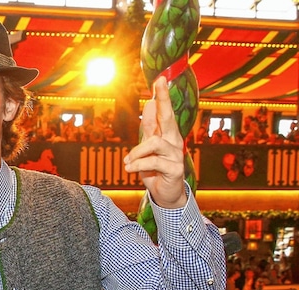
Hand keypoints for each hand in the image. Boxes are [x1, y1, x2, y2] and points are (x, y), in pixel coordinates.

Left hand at [124, 76, 186, 208]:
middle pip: (168, 117)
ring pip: (154, 143)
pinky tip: (130, 169)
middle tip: (160, 82)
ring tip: (128, 162)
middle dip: (163, 99)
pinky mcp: (175, 169)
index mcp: (167, 134)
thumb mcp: (148, 148)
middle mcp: (174, 141)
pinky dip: (138, 164)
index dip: (162, 96)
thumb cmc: (156, 169)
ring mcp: (176, 154)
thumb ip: (149, 128)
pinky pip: (154, 161)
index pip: (164, 112)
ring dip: (136, 152)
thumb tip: (148, 104)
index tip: (160, 79)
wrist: (166, 194)